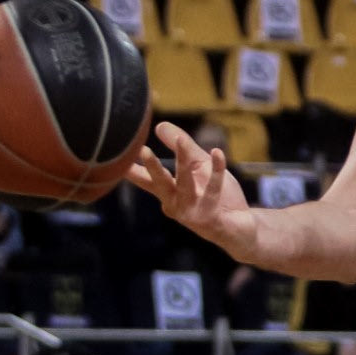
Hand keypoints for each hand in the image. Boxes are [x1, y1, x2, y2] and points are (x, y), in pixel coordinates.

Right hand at [127, 122, 253, 254]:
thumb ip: (182, 148)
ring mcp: (191, 213)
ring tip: (181, 140)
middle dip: (152, 167)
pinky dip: (216, 170)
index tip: (115, 158)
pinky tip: (217, 152)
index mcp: (169, 194)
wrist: (241, 228)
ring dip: (182, 162)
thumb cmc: (218, 198)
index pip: (146, 179)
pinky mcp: (210, 217)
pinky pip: (213, 190)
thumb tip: (159, 125)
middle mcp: (175, 204)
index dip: (130, 169)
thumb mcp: (199, 168)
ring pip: (185, 184)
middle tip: (142, 150)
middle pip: (160, 183)